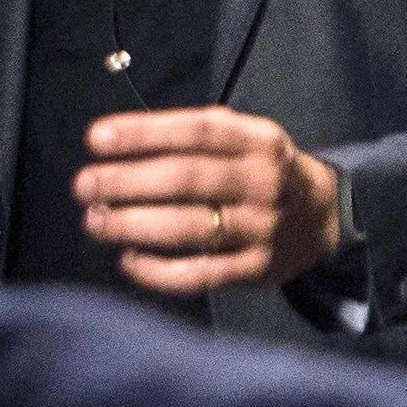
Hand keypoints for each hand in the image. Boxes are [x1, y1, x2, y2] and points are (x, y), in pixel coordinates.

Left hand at [75, 108, 341, 294]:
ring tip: (94, 221)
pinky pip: (200, 274)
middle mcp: (264, 182)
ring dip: (133, 224)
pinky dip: (157, 271)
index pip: (196, 131)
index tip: (95, 138)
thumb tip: (118, 142)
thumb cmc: (260, 172)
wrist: (323, 220)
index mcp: (259, 141)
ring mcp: (261, 228)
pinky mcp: (256, 269)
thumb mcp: (246, 139)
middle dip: (126, 182)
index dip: (143, 133)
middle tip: (83, 186)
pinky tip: (128, 261)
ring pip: (189, 228)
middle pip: (187, 179)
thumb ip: (195, 136)